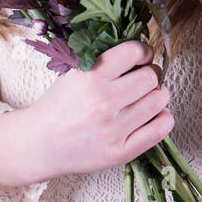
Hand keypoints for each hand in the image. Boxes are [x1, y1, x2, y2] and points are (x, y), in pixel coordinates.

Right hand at [0, 40, 171, 184]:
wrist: (38, 145)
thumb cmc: (58, 107)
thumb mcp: (73, 74)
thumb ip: (104, 60)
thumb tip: (141, 49)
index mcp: (90, 77)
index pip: (134, 52)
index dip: (144, 51)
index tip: (144, 55)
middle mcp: (103, 102)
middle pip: (151, 77)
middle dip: (153, 73)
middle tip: (147, 77)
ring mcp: (113, 129)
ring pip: (158, 100)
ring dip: (159, 94)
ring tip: (149, 95)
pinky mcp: (120, 152)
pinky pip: (160, 129)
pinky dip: (164, 118)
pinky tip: (154, 115)